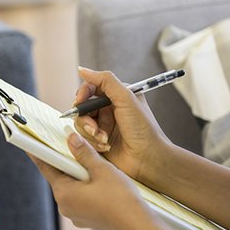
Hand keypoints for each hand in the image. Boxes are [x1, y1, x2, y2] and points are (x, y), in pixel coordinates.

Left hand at [31, 133, 166, 229]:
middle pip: (59, 175)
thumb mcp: (102, 169)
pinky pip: (80, 195)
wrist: (139, 226)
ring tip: (89, 160)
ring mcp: (76, 213)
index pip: (46, 167)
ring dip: (78, 171)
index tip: (31, 142)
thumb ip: (84, 152)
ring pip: (71, 184)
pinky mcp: (87, 216)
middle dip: (65, 159)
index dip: (39, 152)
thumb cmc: (122, 201)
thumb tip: (70, 138)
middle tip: (68, 143)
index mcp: (64, 194)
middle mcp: (66, 206)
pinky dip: (85, 183)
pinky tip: (97, 176)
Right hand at [72, 67, 170, 181]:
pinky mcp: (98, 140)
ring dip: (90, 131)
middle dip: (85, 117)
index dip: (82, 94)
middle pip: (82, 106)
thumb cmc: (143, 129)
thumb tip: (82, 70)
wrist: (149, 159)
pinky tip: (106, 146)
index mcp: (116, 96)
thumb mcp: (126, 98)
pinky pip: (83, 137)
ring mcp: (103, 125)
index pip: (90, 88)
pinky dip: (92, 142)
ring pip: (80, 122)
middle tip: (93, 127)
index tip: (79, 101)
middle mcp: (108, 109)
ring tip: (103, 138)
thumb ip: (105, 81)